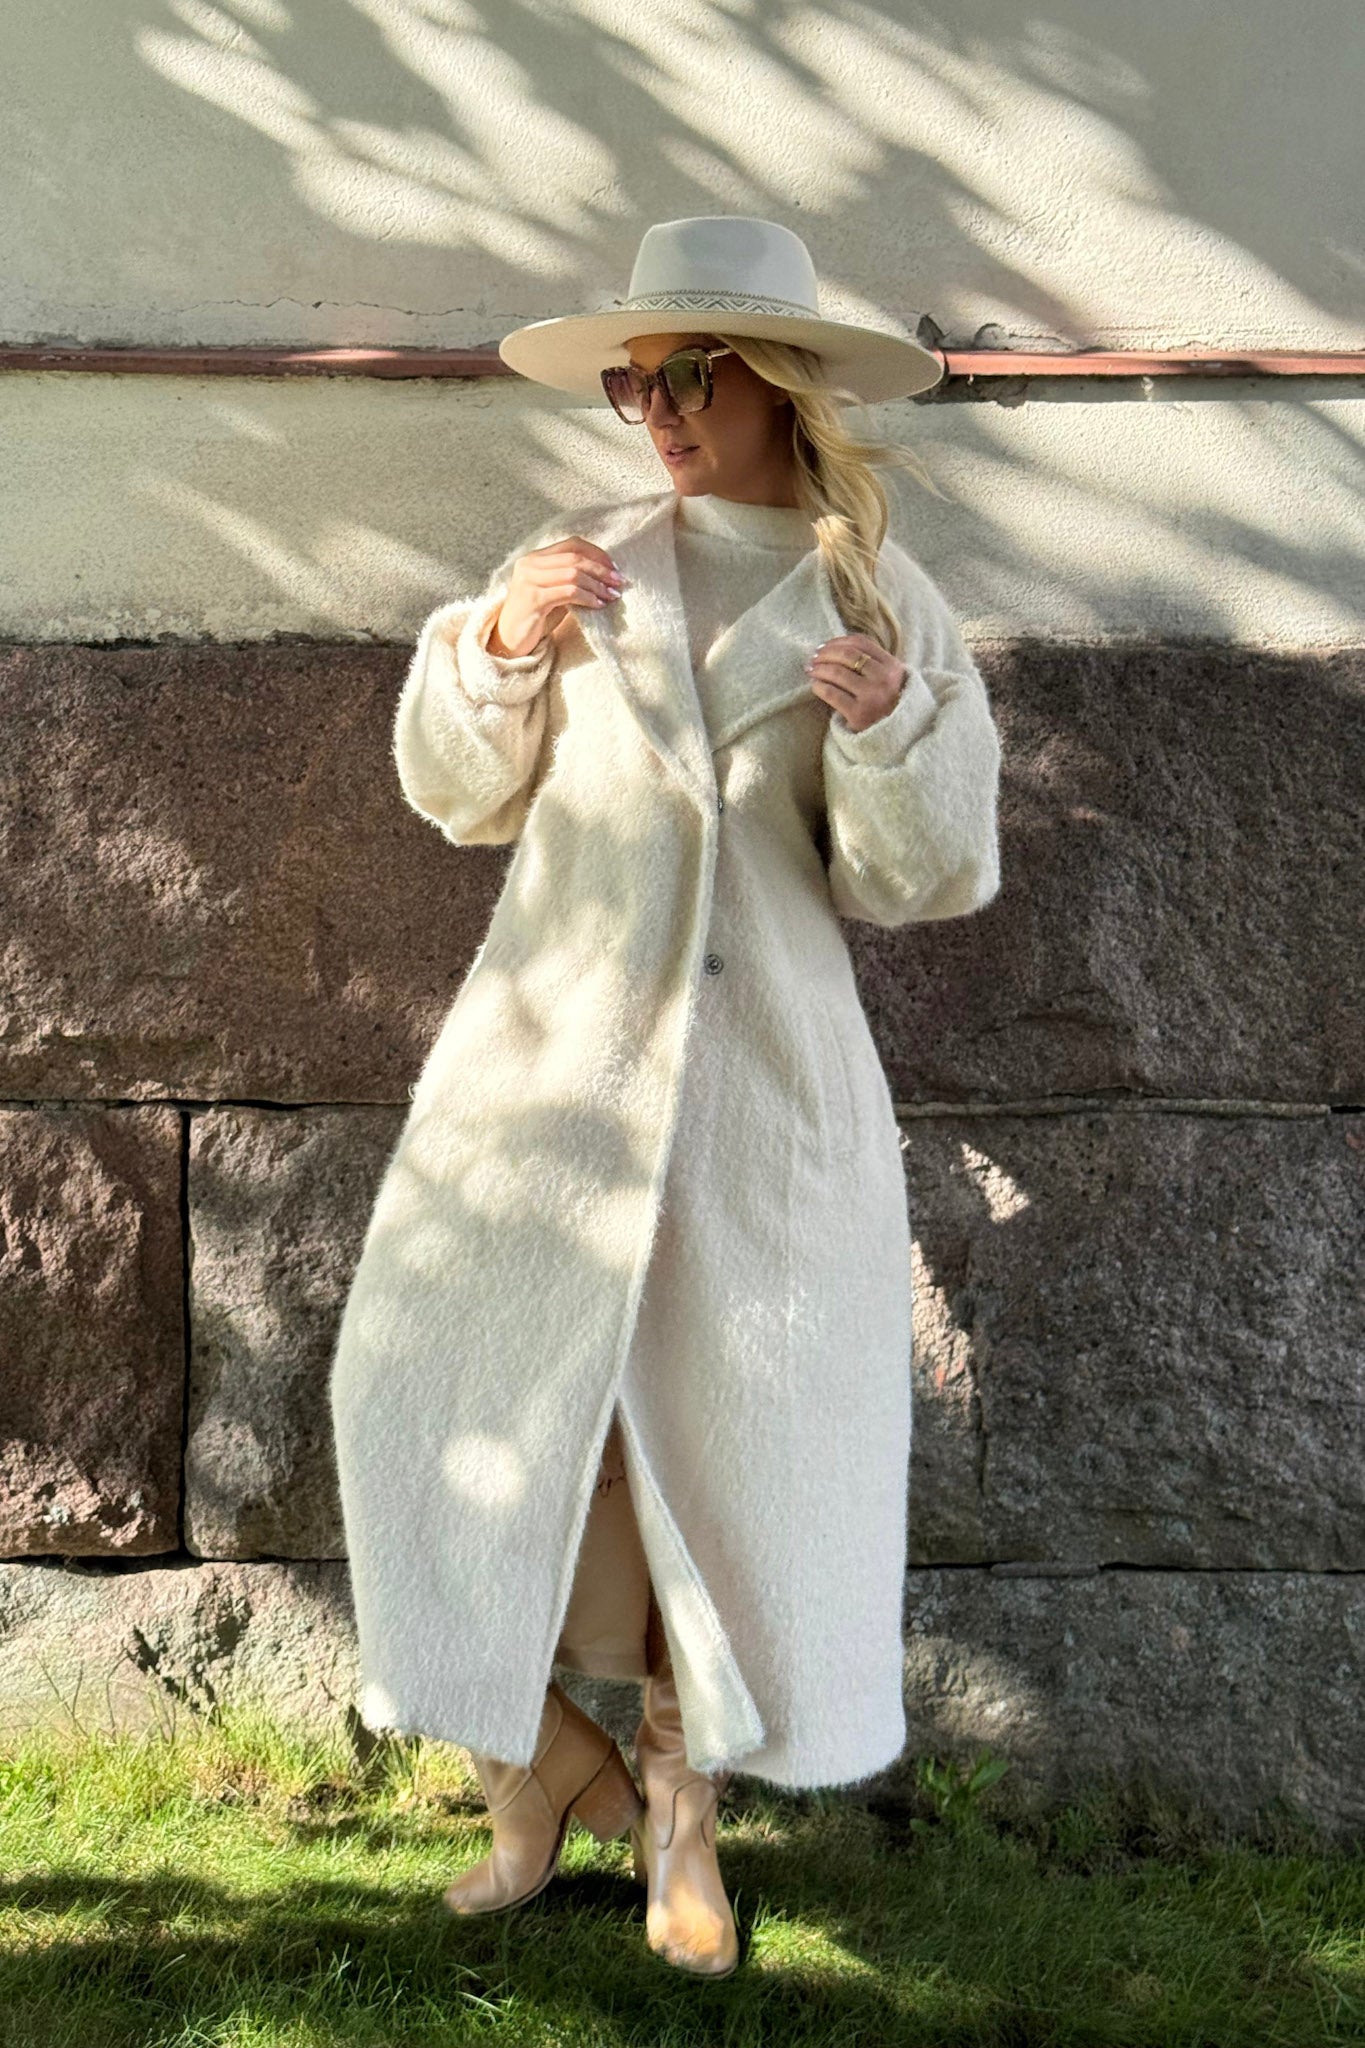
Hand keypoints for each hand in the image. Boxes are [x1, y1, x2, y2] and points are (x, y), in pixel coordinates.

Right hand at [488, 537, 626, 655]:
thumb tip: (606, 574)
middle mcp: (529, 564)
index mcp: (535, 558)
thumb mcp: (554, 592)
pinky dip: (588, 597)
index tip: (614, 568)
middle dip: (601, 569)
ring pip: (573, 574)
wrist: (509, 641)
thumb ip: (571, 578)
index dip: (596, 554)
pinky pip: (569, 592)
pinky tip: (598, 605)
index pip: (571, 544)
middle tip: (619, 582)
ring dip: (597, 585)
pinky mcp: (533, 599)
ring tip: (611, 595)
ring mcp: (529, 580)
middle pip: (574, 557)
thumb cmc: (536, 617)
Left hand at [804, 633, 906, 732]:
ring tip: (811, 670)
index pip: (861, 643)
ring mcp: (872, 696)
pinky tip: (815, 686)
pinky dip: (819, 687)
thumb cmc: (886, 705)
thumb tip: (833, 647)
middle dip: (825, 654)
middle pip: (847, 655)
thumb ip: (872, 663)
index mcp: (893, 667)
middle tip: (813, 658)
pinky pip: (832, 694)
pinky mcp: (859, 714)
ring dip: (819, 668)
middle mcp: (884, 679)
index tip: (824, 646)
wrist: (893, 738)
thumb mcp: (889, 680)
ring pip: (837, 673)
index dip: (838, 641)